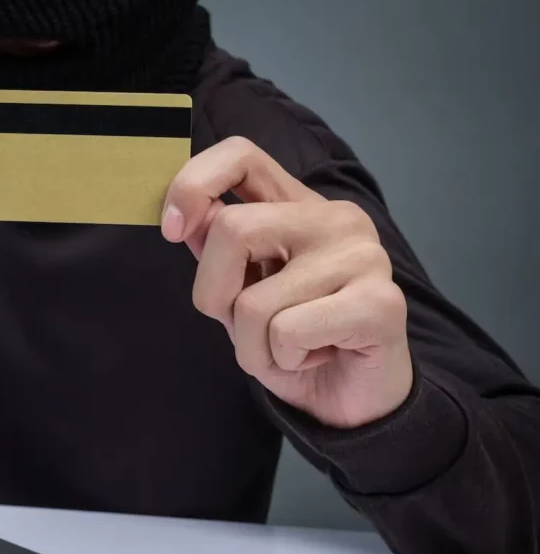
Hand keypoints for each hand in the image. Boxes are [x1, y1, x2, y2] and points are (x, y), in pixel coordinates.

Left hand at [161, 137, 412, 428]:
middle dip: (214, 296)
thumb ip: (219, 251)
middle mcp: (334, 218)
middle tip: (245, 326)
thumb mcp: (241, 292)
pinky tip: (316, 356)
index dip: (193, 184)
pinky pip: (287, 332)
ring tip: (290, 349)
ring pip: (255, 301)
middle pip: (232, 230)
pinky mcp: (380, 302)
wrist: (351, 399)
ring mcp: (363, 256)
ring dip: (252, 347)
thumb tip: (188, 219)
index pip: (239, 155)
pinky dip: (283, 360)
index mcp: (297, 205)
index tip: (172, 231)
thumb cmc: (294, 342)